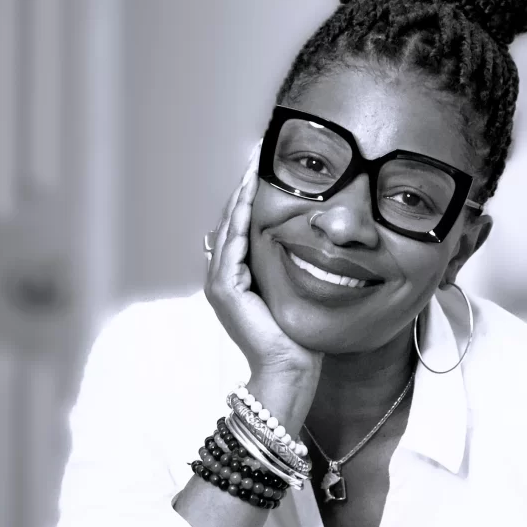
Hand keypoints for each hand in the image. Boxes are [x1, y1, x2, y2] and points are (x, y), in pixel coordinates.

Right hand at [205, 143, 322, 387]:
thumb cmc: (296, 337)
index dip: (248, 199)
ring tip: (250, 169)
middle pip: (229, 222)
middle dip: (241, 190)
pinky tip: (248, 201)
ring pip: (227, 229)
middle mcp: (222, 278)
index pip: (239, 229)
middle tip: (254, 158)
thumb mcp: (292, 292)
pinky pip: (231, 247)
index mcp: (235, 278)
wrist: (288, 368)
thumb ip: (288, 268)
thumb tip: (307, 241)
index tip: (261, 171)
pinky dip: (239, 222)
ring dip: (238, 198)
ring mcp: (219, 285)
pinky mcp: (225, 290)